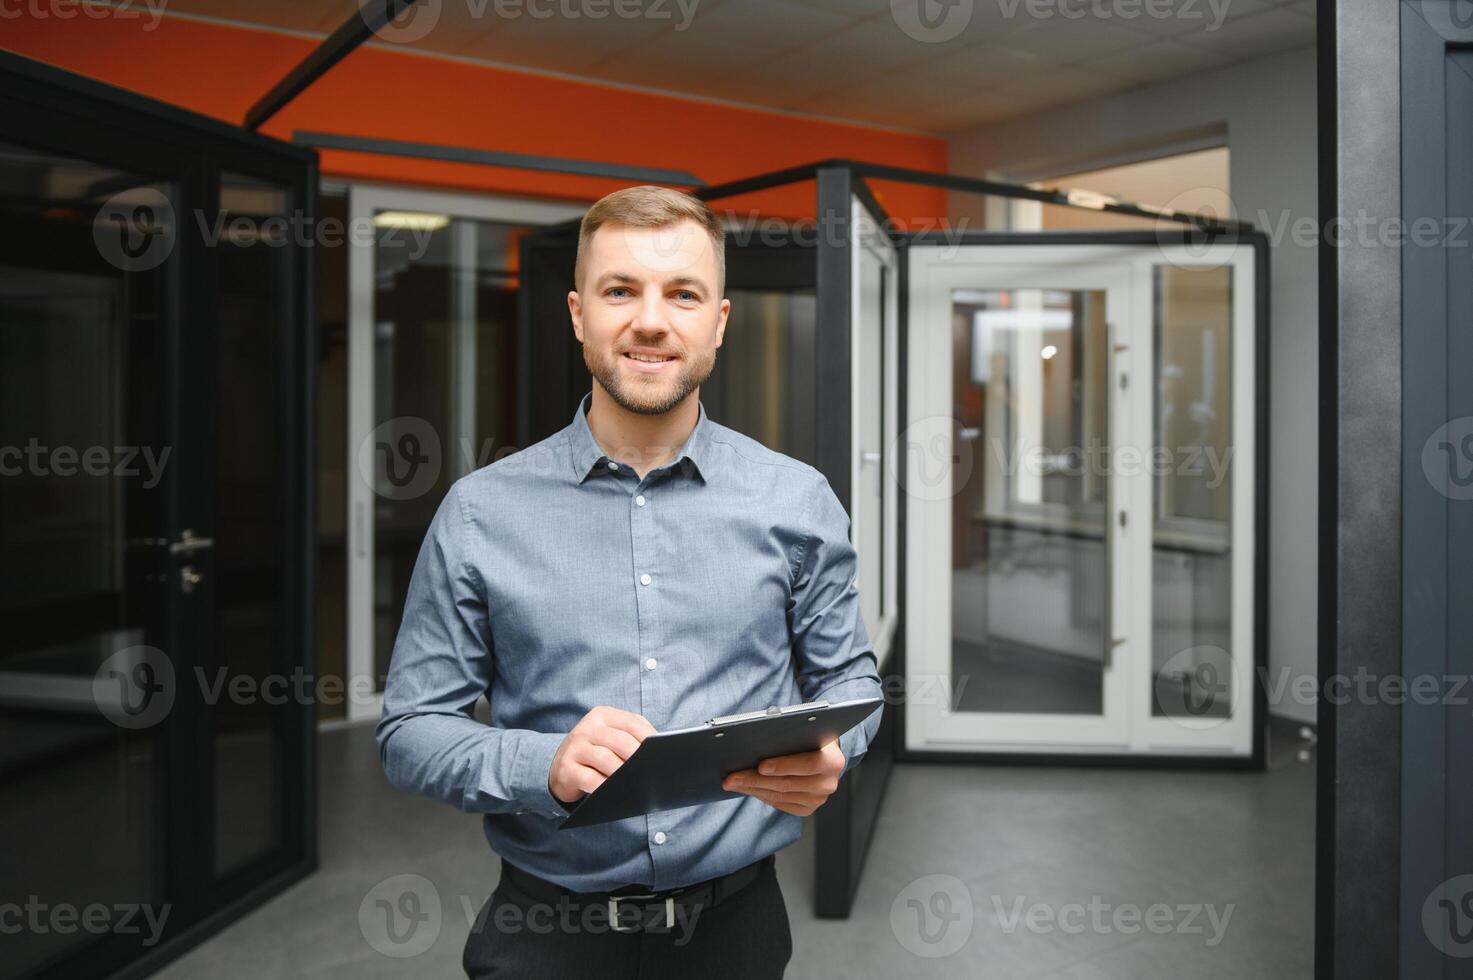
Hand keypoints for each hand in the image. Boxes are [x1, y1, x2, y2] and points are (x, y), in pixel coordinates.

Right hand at [548, 706, 656, 804]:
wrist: (560, 768)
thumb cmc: (596, 753)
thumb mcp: (611, 739)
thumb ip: (632, 739)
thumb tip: (658, 752)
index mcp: (603, 715)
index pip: (631, 722)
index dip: (649, 738)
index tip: (662, 752)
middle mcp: (587, 727)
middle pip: (620, 741)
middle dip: (638, 757)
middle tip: (651, 771)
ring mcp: (575, 747)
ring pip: (605, 758)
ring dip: (623, 773)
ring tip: (635, 782)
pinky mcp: (566, 769)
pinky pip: (589, 778)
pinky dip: (604, 786)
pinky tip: (614, 791)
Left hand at [721, 738, 844, 815]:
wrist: (824, 755)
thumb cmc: (809, 738)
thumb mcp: (805, 732)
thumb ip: (789, 736)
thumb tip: (757, 739)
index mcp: (833, 760)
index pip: (808, 764)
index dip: (783, 765)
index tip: (760, 766)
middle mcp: (828, 783)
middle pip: (787, 784)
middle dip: (755, 780)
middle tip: (733, 777)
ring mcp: (818, 799)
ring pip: (779, 796)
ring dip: (753, 789)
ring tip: (733, 782)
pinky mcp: (808, 808)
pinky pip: (780, 804)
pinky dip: (761, 795)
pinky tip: (748, 788)